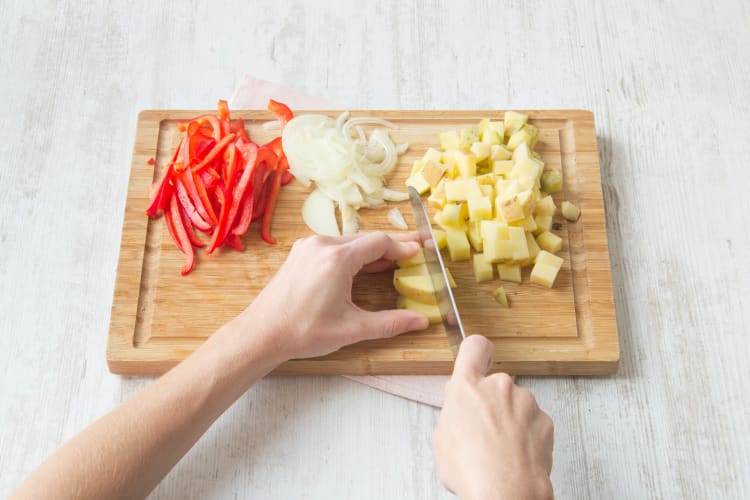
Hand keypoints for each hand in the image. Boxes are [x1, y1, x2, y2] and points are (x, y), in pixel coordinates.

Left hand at [235, 232, 429, 360]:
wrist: (261, 333)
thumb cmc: (303, 332)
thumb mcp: (351, 329)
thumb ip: (390, 323)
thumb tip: (420, 321)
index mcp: (337, 259)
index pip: (379, 242)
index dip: (402, 246)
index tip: (419, 252)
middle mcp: (321, 245)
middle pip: (365, 238)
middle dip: (390, 246)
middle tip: (412, 250)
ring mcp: (307, 247)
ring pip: (348, 241)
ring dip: (370, 249)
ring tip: (390, 259)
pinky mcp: (299, 254)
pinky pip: (333, 246)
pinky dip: (351, 253)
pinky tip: (361, 265)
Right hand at [432, 335, 553, 499]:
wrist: (507, 493)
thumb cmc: (472, 470)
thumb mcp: (442, 439)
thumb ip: (453, 413)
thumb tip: (461, 410)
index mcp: (468, 387)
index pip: (474, 347)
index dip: (477, 352)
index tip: (479, 359)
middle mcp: (498, 386)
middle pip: (494, 384)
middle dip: (490, 402)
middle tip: (482, 430)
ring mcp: (525, 402)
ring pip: (515, 403)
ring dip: (509, 419)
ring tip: (499, 448)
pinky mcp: (545, 420)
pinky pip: (532, 421)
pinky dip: (526, 434)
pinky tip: (515, 454)